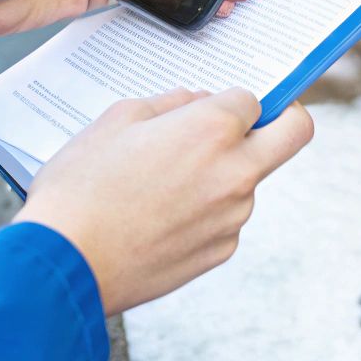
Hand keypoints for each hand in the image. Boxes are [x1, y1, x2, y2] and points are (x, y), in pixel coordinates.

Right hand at [14, 88, 313, 314]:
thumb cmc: (81, 189)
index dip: (230, 100)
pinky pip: (226, 218)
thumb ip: (169, 104)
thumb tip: (196, 102)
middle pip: (296, 133)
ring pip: (249, 180)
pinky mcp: (222, 249)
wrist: (65, 261)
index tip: (220, 106)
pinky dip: (205, 212)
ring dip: (223, 174)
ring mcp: (233, 214)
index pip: (253, 98)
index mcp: (212, 129)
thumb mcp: (116, 120)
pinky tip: (160, 217)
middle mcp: (235, 171)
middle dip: (283, 119)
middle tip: (254, 124)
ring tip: (162, 185)